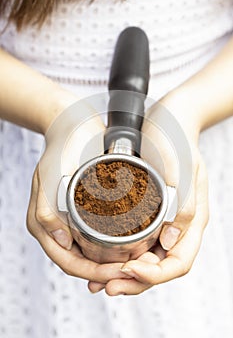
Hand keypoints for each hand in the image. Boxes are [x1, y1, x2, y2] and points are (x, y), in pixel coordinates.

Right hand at [27, 102, 129, 282]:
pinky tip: (133, 246)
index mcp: (43, 224)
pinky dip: (116, 246)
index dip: (94, 272)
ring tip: (138, 260)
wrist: (75, 126)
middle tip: (134, 269)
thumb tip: (62, 242)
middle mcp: (58, 226)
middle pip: (83, 261)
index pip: (69, 261)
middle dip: (108, 270)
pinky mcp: (88, 210)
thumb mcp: (48, 177)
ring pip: (94, 252)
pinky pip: (101, 236)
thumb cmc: (61, 148)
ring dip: (114, 261)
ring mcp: (74, 219)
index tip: (120, 272)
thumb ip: (46, 211)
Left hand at [88, 97, 208, 294]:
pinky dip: (121, 255)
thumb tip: (172, 242)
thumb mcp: (184, 169)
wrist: (168, 119)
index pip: (178, 262)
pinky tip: (104, 257)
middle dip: (134, 281)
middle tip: (106, 285)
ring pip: (147, 258)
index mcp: (192, 219)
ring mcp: (163, 219)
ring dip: (124, 273)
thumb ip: (184, 207)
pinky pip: (137, 241)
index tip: (128, 272)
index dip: (154, 275)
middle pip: (160, 266)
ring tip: (99, 279)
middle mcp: (178, 224)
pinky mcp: (149, 212)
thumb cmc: (176, 139)